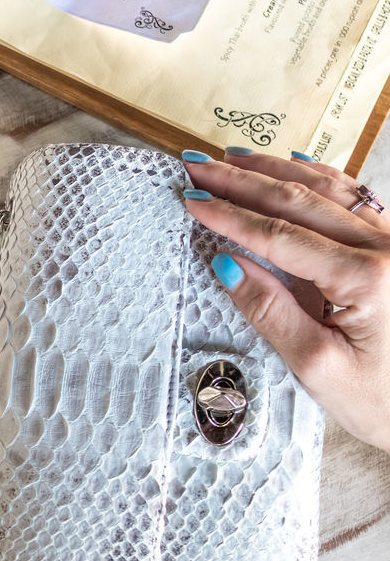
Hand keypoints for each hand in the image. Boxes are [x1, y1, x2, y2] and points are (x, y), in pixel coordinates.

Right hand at [181, 149, 389, 452]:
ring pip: (328, 189)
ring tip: (232, 159)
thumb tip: (225, 265)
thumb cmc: (383, 401)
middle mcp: (386, 248)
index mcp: (365, 277)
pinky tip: (294, 165)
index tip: (190, 199)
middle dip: (242, 181)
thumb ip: (269, 311)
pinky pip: (353, 199)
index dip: (228, 215)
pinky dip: (318, 178)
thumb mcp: (316, 366)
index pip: (277, 234)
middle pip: (299, 200)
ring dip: (275, 171)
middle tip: (198, 167)